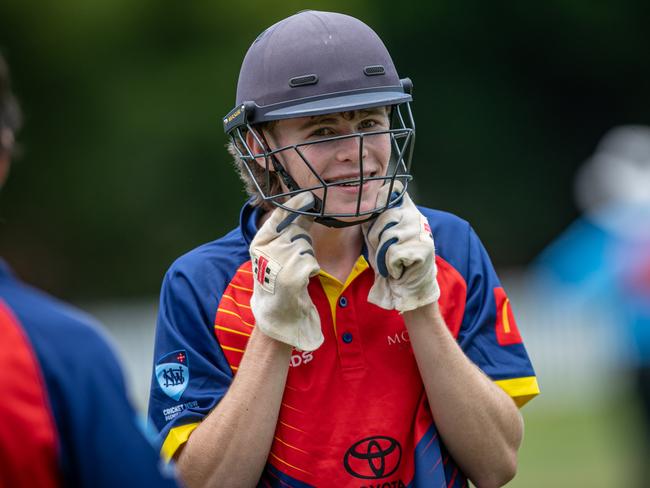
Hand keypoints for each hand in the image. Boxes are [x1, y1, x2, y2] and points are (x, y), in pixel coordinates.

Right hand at [249, 192, 322, 350]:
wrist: (276, 316)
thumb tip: (307, 203)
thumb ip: (289, 229)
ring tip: (294, 273)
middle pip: (297, 232)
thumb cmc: (278, 280)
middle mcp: (265, 251)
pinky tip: (300, 282)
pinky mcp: (291, 277)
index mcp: (258, 243)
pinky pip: (311, 262)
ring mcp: (277, 263)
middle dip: (302, 243)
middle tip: (292, 261)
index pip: (279, 216)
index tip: (308, 197)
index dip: (295, 205)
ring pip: (306, 247)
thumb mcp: (277, 251)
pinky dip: (311, 271)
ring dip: (306, 259)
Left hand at [362, 182, 439, 311]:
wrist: (409, 285)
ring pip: (387, 238)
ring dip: (383, 256)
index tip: (374, 207)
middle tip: (384, 251)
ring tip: (392, 261)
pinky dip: (391, 266)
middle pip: (383, 217)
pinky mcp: (423, 248)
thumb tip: (359, 204)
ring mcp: (421, 232)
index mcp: (407, 209)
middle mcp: (416, 216)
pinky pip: (393, 254)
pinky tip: (399, 268)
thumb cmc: (392, 259)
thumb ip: (374, 219)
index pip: (392, 190)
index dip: (379, 198)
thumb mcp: (380, 235)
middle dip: (375, 239)